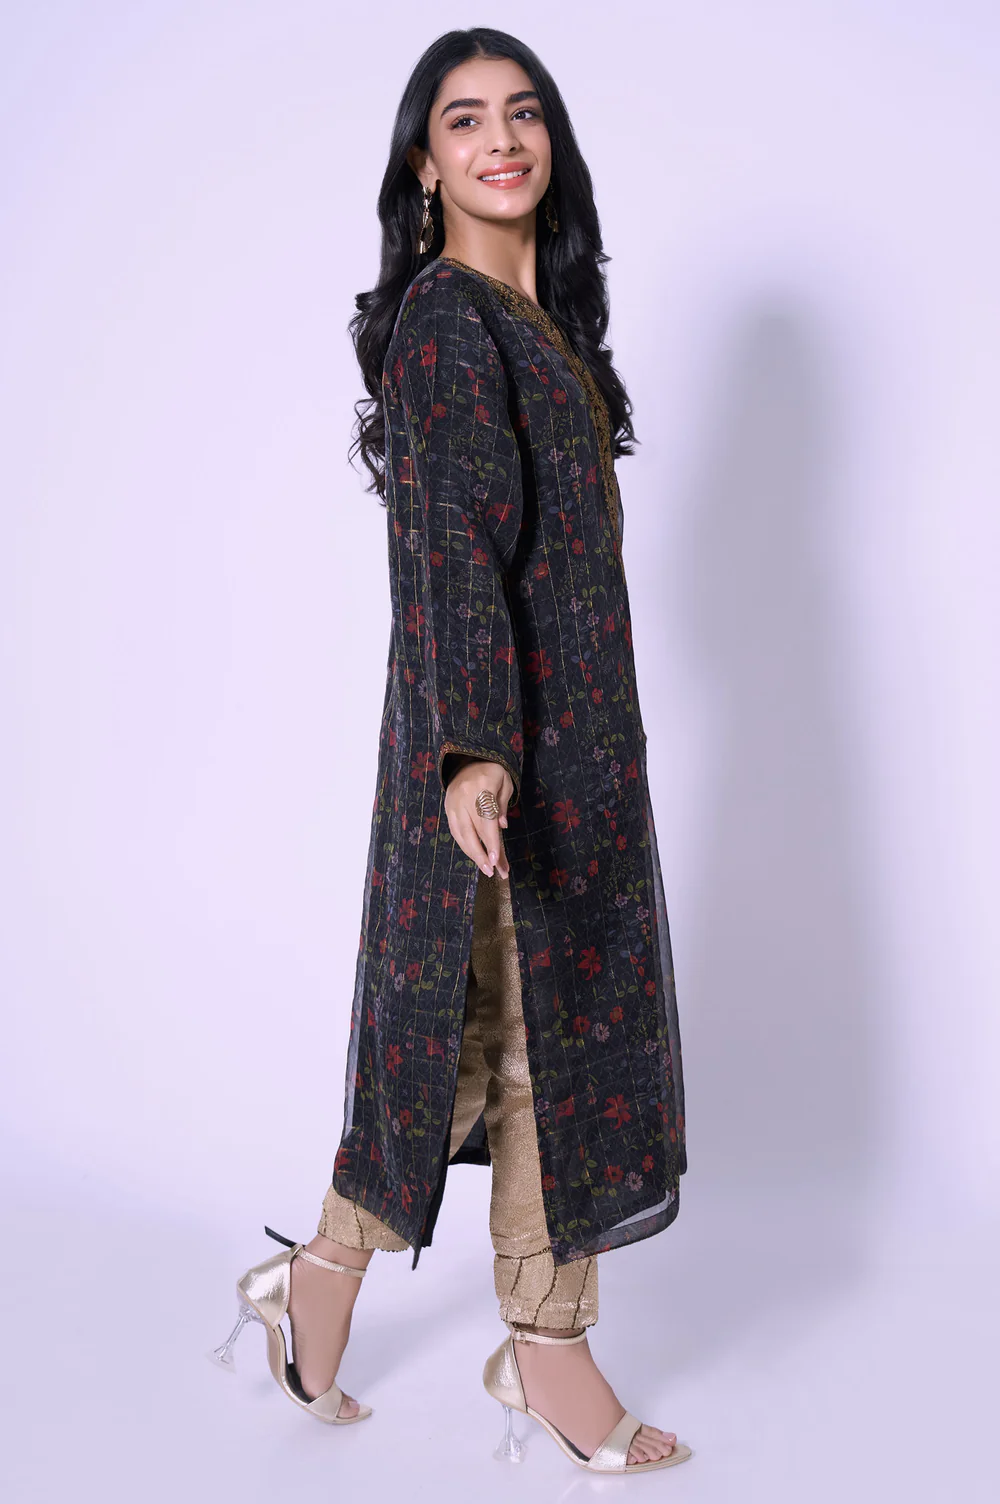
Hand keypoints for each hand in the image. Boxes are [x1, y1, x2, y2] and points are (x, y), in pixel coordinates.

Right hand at [443, 759, 512, 877]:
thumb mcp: (505, 781)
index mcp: (481, 786)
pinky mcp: (447, 807)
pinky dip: (464, 844)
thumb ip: (503, 804)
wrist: (468, 758)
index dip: (491, 841)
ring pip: (460, 833)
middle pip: (471, 830)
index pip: (486, 820)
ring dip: (472, 853)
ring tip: (485, 867)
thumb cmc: (492, 771)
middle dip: (481, 853)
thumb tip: (502, 826)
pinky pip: (455, 830)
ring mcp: (453, 802)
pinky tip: (474, 854)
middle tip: (491, 871)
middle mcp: (464, 796)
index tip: (496, 859)